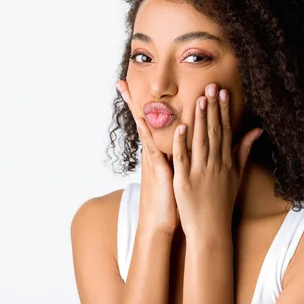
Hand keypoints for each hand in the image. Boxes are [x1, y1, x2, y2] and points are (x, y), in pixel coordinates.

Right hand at [116, 80, 179, 235]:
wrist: (161, 222)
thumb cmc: (169, 199)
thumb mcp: (175, 173)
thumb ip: (177, 157)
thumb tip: (184, 144)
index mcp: (158, 152)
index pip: (150, 123)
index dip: (143, 105)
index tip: (133, 86)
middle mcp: (152, 153)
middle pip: (141, 122)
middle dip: (132, 102)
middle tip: (120, 80)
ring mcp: (152, 161)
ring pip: (144, 130)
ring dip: (138, 110)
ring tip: (126, 91)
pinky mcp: (157, 171)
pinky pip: (152, 149)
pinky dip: (150, 135)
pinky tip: (145, 121)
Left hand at [172, 83, 262, 238]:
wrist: (211, 229)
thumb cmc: (223, 202)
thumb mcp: (237, 175)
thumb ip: (244, 151)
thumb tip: (256, 131)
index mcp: (226, 162)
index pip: (225, 131)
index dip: (223, 111)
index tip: (222, 93)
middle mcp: (215, 165)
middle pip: (213, 132)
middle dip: (212, 109)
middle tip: (210, 87)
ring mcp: (199, 173)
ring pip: (200, 142)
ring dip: (199, 120)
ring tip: (198, 100)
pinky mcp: (184, 182)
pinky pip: (183, 160)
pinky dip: (182, 144)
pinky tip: (181, 128)